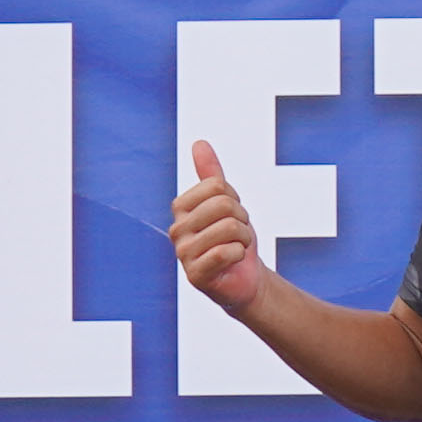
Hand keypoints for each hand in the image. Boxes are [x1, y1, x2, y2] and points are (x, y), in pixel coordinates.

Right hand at [170, 137, 269, 312]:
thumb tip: (199, 143)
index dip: (235, 199)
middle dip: (242, 220)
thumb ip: (211, 175)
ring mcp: (183, 254)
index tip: (233, 215)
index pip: (217, 185)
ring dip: (243, 238)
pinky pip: (226, 252)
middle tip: (237, 235)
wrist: (244, 278)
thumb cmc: (233, 238)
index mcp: (180, 208)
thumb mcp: (226, 202)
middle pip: (224, 205)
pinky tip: (232, 262)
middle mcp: (177, 229)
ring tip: (236, 248)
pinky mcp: (195, 275)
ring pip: (229, 227)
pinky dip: (239, 255)